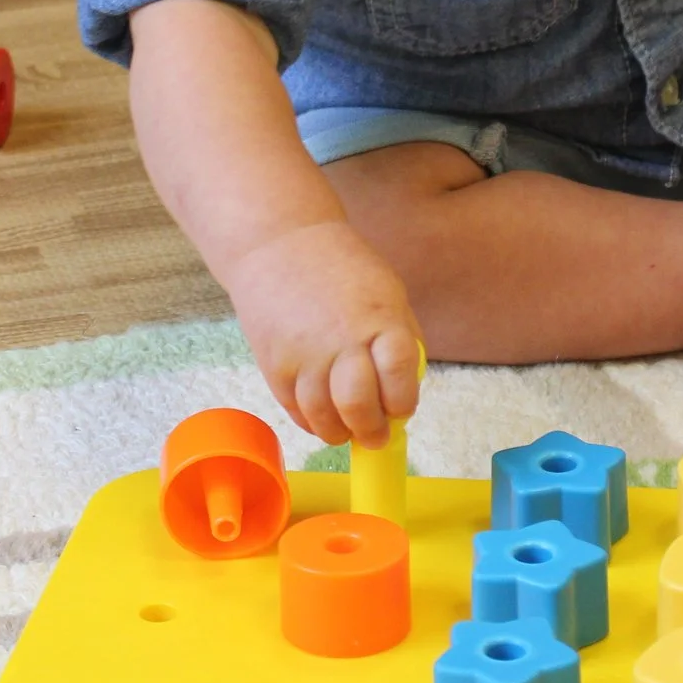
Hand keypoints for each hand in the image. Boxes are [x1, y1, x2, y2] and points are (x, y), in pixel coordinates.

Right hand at [219, 220, 424, 447]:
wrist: (279, 245)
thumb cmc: (342, 269)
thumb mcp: (388, 293)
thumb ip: (400, 338)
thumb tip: (408, 387)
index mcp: (380, 319)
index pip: (400, 377)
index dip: (403, 403)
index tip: (400, 410)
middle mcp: (342, 340)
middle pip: (359, 406)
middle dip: (371, 432)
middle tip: (375, 436)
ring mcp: (304, 355)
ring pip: (324, 418)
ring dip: (340, 434)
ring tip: (347, 430)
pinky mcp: (274, 366)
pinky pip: (295, 410)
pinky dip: (311, 422)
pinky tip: (322, 416)